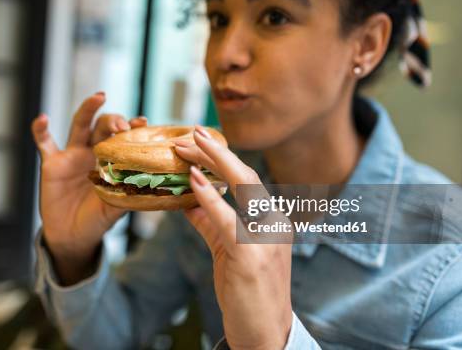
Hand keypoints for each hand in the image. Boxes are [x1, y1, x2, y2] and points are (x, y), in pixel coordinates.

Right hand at [31, 92, 146, 281]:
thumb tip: (152, 188)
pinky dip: (40, 130)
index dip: (133, 127)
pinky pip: (44, 142)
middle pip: (104, 126)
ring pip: (80, 125)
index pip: (123, 137)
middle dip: (114, 121)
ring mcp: (73, 155)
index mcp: (112, 161)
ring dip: (88, 109)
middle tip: (122, 125)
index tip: (143, 121)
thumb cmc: (96, 220)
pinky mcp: (52, 163)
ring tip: (99, 97)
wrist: (71, 235)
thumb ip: (128, 195)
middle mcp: (94, 152)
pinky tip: (42, 119)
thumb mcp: (115, 208)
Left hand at [174, 126, 292, 349]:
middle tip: (190, 132)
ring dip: (211, 162)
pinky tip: (193, 179)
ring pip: (242, 186)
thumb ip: (210, 223)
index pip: (245, 179)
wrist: (265, 332)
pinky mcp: (252, 254)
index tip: (198, 140)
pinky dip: (210, 196)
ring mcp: (266, 237)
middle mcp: (274, 222)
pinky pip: (228, 218)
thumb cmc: (248, 291)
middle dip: (216, 151)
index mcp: (271, 219)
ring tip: (186, 145)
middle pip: (245, 175)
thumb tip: (187, 200)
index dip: (221, 157)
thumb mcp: (228, 250)